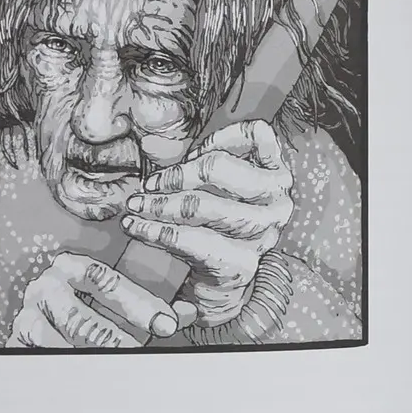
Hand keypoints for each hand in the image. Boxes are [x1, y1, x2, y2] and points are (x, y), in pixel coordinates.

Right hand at [9, 252, 198, 348]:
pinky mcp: (18, 341)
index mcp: (71, 267)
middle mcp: (46, 287)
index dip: (140, 305)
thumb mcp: (117, 306)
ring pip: (69, 344)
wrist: (37, 329)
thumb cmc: (87, 313)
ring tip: (125, 362)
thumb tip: (189, 312)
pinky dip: (76, 366)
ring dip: (100, 356)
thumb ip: (151, 309)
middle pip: (86, 322)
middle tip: (147, 351)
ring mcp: (29, 315)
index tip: (167, 325)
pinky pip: (50, 356)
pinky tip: (96, 372)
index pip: (108, 281)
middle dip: (121, 340)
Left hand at [120, 119, 294, 325]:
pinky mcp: (239, 262)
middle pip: (218, 168)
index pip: (257, 135)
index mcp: (276, 175)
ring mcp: (261, 234)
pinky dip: (156, 231)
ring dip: (159, 204)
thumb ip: (203, 162)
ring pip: (200, 205)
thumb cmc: (219, 222)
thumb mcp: (220, 187)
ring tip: (135, 206)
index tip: (191, 153)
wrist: (226, 277)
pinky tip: (136, 227)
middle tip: (147, 185)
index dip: (220, 137)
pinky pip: (188, 240)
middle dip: (174, 175)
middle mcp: (276, 202)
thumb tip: (155, 141)